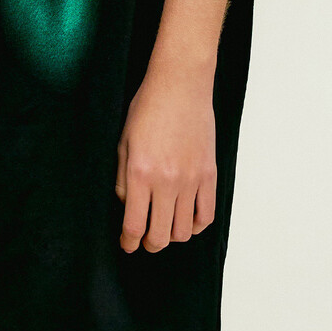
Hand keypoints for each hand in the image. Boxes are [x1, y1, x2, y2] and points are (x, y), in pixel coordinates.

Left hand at [115, 67, 216, 252]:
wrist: (180, 85)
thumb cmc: (148, 107)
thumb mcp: (123, 141)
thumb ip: (122, 179)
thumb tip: (127, 207)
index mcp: (140, 173)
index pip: (134, 225)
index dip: (128, 242)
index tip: (126, 245)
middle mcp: (167, 182)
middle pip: (159, 236)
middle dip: (149, 244)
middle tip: (144, 240)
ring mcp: (191, 180)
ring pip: (183, 231)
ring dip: (171, 235)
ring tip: (164, 227)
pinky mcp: (209, 175)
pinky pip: (206, 215)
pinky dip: (195, 225)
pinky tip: (186, 219)